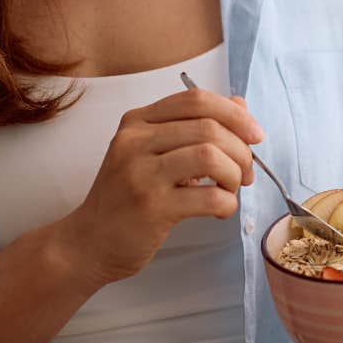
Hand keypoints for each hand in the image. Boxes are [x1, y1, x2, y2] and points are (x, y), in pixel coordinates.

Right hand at [53, 85, 261, 289]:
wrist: (88, 242)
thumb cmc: (126, 197)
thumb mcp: (152, 153)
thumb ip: (193, 128)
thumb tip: (240, 106)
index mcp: (137, 121)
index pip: (196, 100)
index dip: (235, 113)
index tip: (254, 135)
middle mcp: (135, 141)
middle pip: (209, 127)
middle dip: (241, 150)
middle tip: (245, 173)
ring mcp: (141, 174)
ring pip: (211, 157)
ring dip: (234, 174)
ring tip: (230, 189)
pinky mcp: (152, 208)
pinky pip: (209, 197)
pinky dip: (227, 203)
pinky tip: (220, 210)